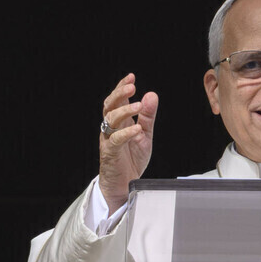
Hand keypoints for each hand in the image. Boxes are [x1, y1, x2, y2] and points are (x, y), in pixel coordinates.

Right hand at [98, 73, 158, 212]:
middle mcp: (111, 128)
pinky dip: (126, 133)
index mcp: (119, 122)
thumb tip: (151, 94)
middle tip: (131, 86)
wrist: (124, 185)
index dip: (121, 88)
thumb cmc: (131, 159)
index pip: (117, 100)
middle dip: (119, 94)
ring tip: (138, 106)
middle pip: (109, 106)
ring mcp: (108, 140)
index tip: (131, 76)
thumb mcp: (145, 134)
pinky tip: (137, 129)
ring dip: (125, 111)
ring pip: (110, 120)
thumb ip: (148, 116)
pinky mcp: (110, 153)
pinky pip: (116, 140)